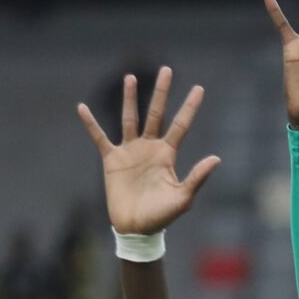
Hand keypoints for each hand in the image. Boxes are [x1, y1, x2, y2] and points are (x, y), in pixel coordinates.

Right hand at [77, 68, 219, 237]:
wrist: (136, 229)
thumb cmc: (162, 216)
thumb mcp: (183, 198)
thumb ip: (197, 177)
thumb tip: (216, 158)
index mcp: (168, 154)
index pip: (180, 125)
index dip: (189, 107)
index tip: (199, 88)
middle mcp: (150, 147)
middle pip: (156, 113)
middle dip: (162, 92)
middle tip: (167, 69)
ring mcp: (130, 151)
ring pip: (130, 118)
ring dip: (130, 98)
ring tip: (132, 77)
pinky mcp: (112, 160)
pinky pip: (99, 138)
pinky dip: (91, 124)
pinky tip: (82, 108)